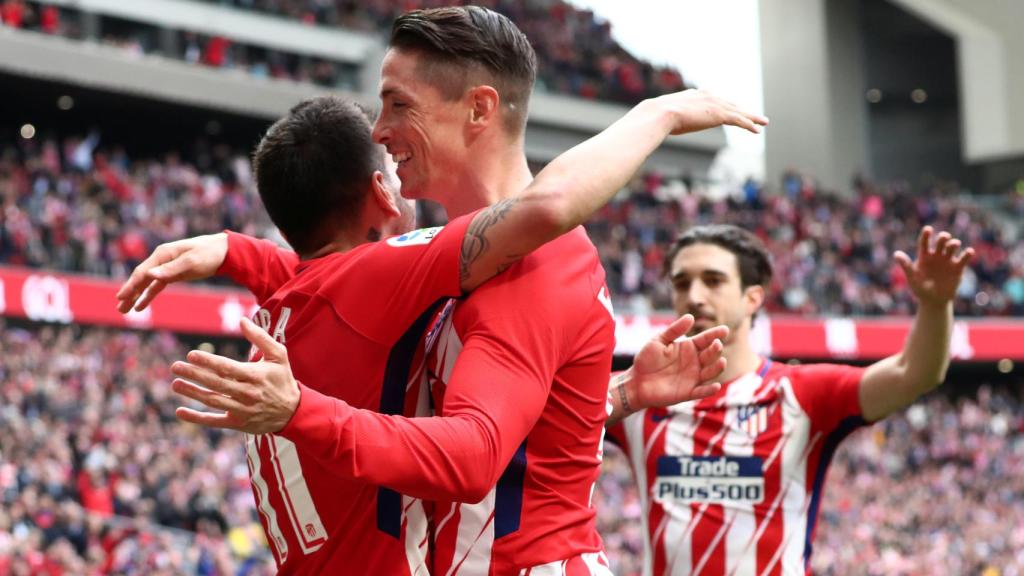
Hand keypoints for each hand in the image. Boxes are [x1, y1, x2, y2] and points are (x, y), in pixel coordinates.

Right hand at [115, 233, 227, 312]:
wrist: (224, 250)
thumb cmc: (208, 253)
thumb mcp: (192, 261)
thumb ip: (171, 269)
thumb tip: (150, 275)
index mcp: (163, 254)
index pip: (142, 272)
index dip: (131, 285)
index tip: (121, 297)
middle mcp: (161, 260)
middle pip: (141, 278)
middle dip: (129, 293)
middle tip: (119, 308)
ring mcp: (167, 267)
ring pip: (147, 284)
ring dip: (136, 296)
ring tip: (125, 310)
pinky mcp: (174, 274)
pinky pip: (157, 286)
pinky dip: (149, 295)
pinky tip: (141, 305)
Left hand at [170, 317, 299, 433]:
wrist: (293, 412)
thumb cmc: (283, 379)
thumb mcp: (279, 355)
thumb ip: (261, 337)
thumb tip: (242, 320)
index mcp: (256, 375)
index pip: (227, 368)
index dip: (208, 361)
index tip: (191, 354)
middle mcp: (248, 393)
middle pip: (216, 383)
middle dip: (194, 374)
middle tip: (176, 367)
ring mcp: (242, 410)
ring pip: (213, 401)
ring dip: (192, 393)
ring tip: (175, 384)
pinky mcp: (238, 424)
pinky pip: (214, 422)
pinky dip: (197, 418)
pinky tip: (180, 411)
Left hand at [626, 314, 727, 410]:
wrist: (636, 381)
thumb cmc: (647, 359)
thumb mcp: (658, 340)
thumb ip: (674, 330)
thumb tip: (691, 317)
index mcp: (689, 347)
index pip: (705, 339)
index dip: (715, 334)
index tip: (724, 330)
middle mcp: (695, 362)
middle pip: (710, 355)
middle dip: (716, 350)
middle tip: (717, 344)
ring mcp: (693, 377)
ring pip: (710, 372)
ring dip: (717, 368)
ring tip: (722, 361)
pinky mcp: (688, 392)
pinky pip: (702, 391)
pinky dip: (709, 390)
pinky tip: (715, 386)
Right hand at [654, 89, 768, 135]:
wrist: (660, 114)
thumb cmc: (656, 117)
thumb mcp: (664, 117)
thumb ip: (668, 119)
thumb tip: (655, 127)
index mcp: (695, 95)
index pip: (714, 100)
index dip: (724, 106)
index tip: (731, 109)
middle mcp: (707, 96)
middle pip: (730, 104)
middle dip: (742, 110)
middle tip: (753, 115)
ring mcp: (714, 104)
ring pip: (738, 111)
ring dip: (752, 117)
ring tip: (763, 122)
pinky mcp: (719, 114)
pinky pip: (738, 120)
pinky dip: (749, 125)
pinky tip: (757, 131)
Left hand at [894, 226, 974, 307]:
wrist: (933, 301)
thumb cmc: (920, 289)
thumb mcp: (912, 277)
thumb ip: (906, 265)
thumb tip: (896, 253)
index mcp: (924, 256)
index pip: (924, 242)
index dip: (926, 235)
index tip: (928, 229)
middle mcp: (936, 255)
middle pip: (941, 242)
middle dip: (943, 237)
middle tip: (944, 237)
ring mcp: (948, 261)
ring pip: (952, 247)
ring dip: (954, 244)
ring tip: (954, 244)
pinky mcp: (958, 268)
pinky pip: (964, 259)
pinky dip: (967, 254)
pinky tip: (969, 251)